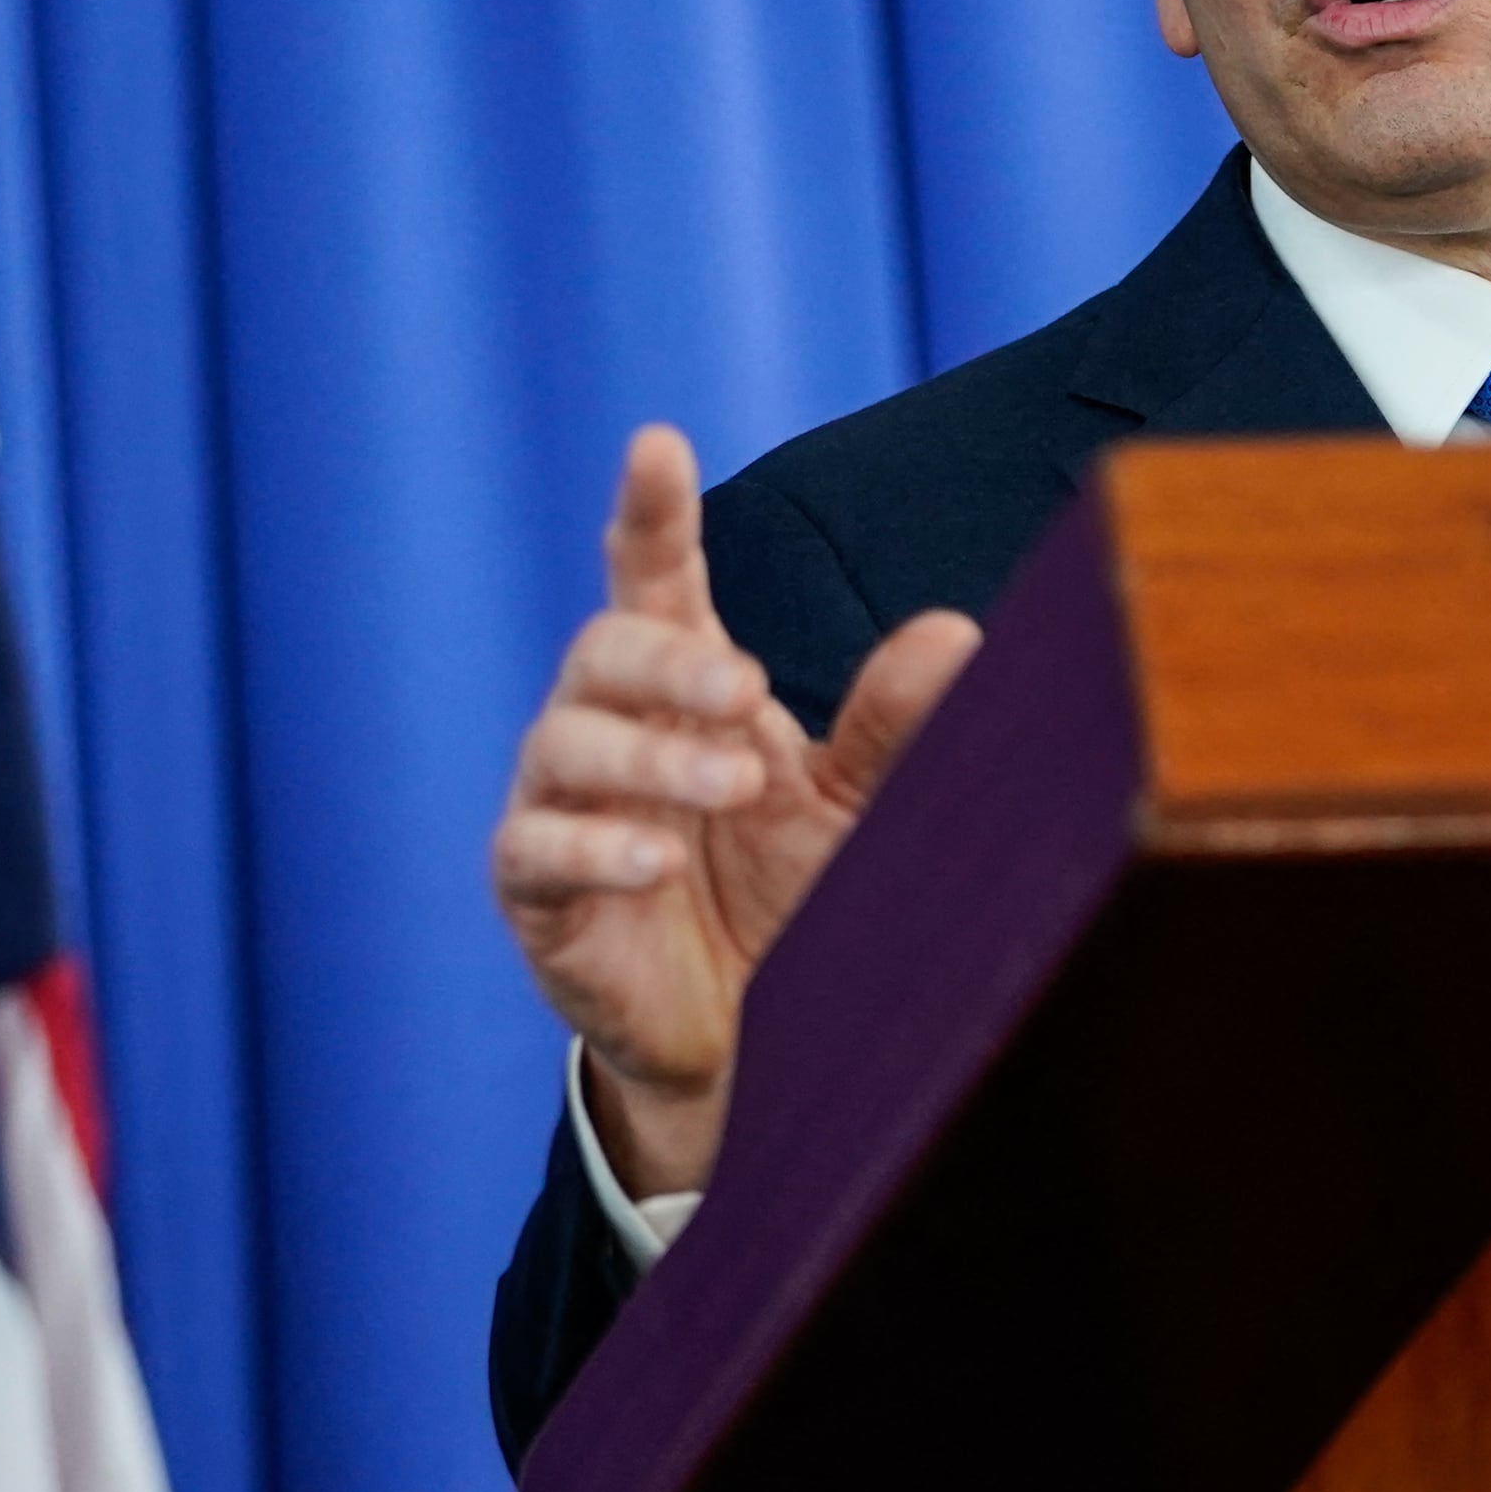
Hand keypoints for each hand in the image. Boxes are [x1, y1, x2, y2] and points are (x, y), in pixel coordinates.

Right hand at [488, 425, 981, 1199]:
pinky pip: (535, 847)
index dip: (651, 512)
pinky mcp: (535, 892)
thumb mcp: (856, 809)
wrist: (751, 1046)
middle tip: (743, 692)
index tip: (657, 444)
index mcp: (683, 689)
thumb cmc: (794, 901)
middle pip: (604, 648)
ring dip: (649, 755)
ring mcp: (561, 806)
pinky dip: (594, 847)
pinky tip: (655, 864)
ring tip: (730, 785)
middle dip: (668, 662)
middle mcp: (609, 728)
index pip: (653, 578)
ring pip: (565, 740)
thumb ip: (892, 727)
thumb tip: (955, 631)